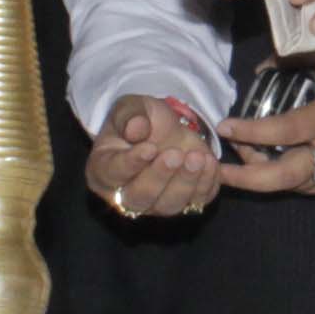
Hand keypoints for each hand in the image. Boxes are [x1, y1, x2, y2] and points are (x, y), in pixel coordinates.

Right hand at [84, 93, 226, 220]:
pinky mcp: (184, 203)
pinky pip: (196, 202)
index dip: (131, 163)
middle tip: (175, 154)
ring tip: (198, 157)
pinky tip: (210, 163)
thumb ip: (129, 117)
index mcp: (104, 171)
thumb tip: (135, 130)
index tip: (149, 148)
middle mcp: (126, 195)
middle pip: (140, 198)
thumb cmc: (140, 119)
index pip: (114, 174)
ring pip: (169, 205)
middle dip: (160, 177)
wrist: (165, 128)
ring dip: (186, 183)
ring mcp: (156, 204)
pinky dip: (206, 185)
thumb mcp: (130, 108)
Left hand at [215, 53, 314, 196]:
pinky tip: (271, 170)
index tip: (224, 126)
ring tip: (241, 165)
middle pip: (284, 177)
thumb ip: (299, 61)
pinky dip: (287, 182)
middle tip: (220, 171)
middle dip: (248, 178)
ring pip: (295, 187)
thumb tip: (261, 69)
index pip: (283, 132)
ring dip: (264, 180)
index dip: (250, 133)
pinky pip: (311, 187)